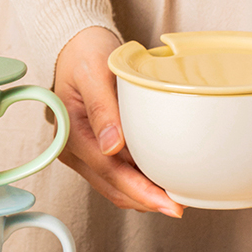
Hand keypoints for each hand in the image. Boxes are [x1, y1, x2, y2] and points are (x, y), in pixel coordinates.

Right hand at [53, 27, 184, 216]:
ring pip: (115, 187)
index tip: (167, 202)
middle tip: (180, 205)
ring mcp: (83, 153)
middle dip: (146, 200)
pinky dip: (139, 183)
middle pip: (113, 187)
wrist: (75, 45)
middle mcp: (73, 149)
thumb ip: (102, 109)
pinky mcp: (94, 151)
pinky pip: (117, 175)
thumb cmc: (84, 53)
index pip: (110, 171)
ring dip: (143, 195)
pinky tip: (160, 181)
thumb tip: (112, 146)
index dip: (140, 191)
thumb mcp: (95, 72)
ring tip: (175, 197)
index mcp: (70, 133)